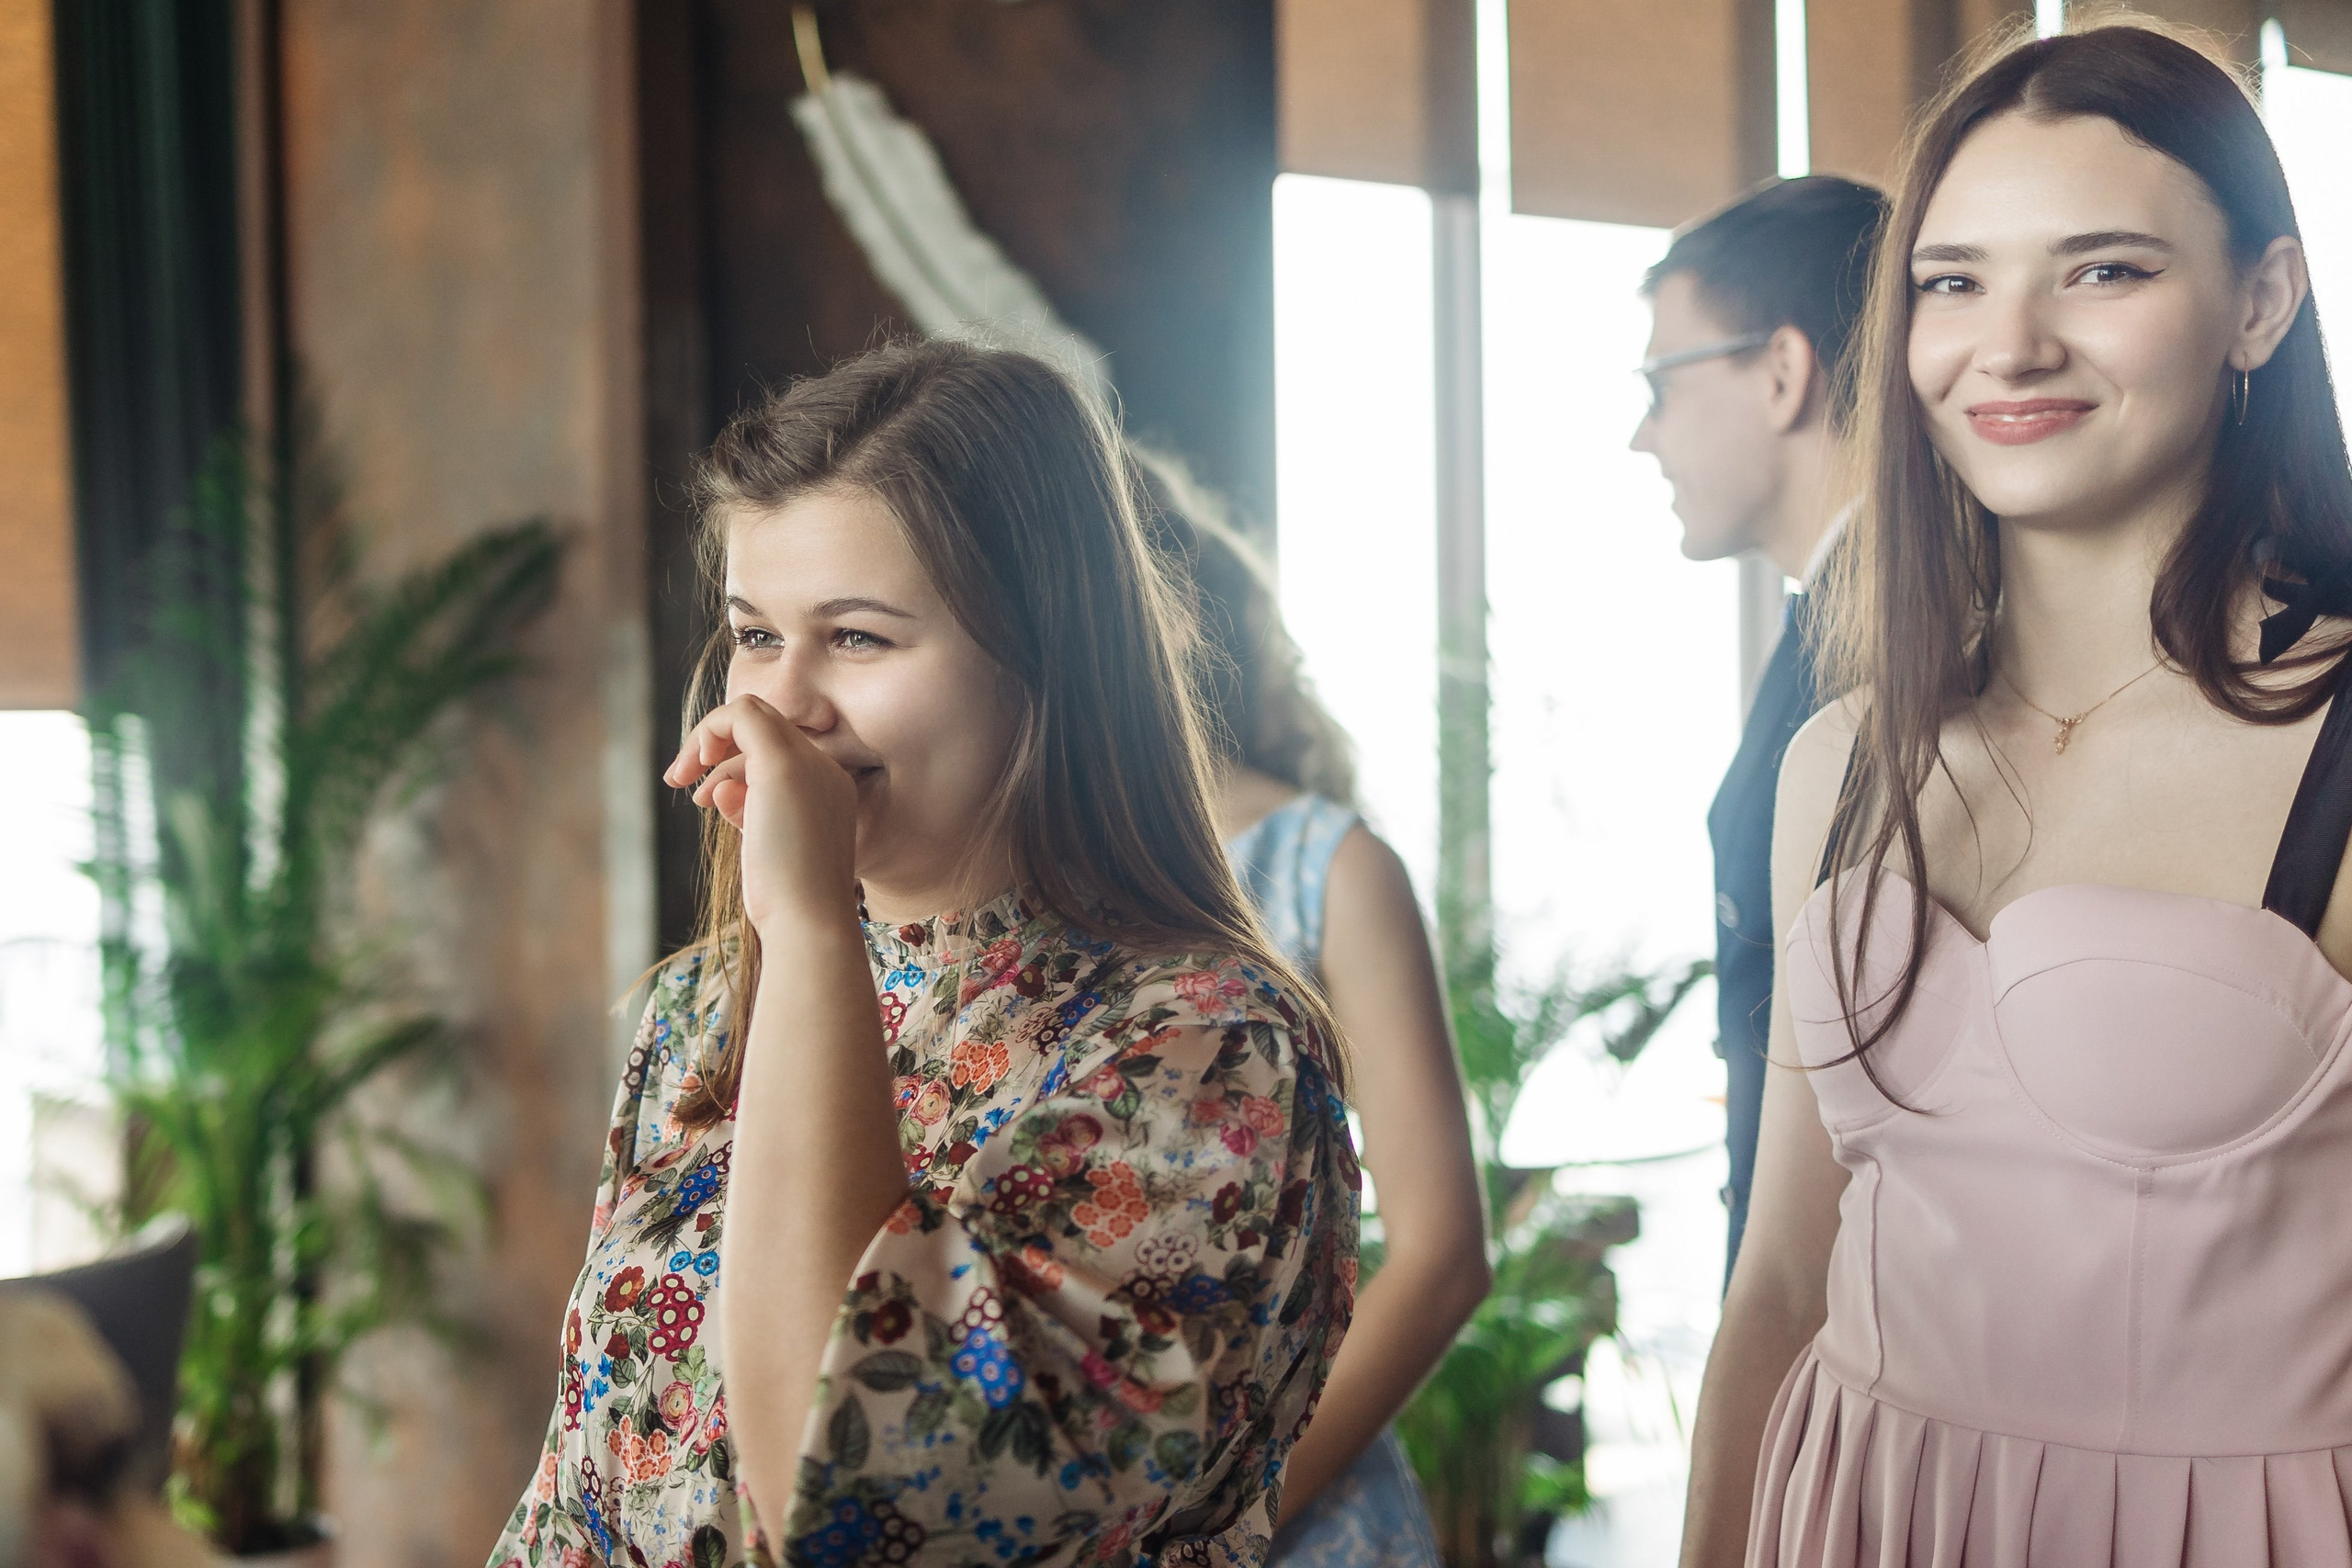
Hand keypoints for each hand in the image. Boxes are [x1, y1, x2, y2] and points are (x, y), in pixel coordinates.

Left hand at [664, 695, 860, 932]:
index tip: (706, 800)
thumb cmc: (788, 901)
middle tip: (680, 778)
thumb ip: (746, 812)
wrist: (809, 922)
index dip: (736, 765)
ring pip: (751, 715)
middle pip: (765, 726)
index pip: (778, 752)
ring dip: (705, 742)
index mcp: (830, 791)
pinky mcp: (780, 763)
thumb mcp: (765, 848)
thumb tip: (718, 789)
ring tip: (682, 782)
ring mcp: (807, 763)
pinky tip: (692, 768)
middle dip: (716, 744)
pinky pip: (740, 714)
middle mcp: (824, 770)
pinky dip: (709, 730)